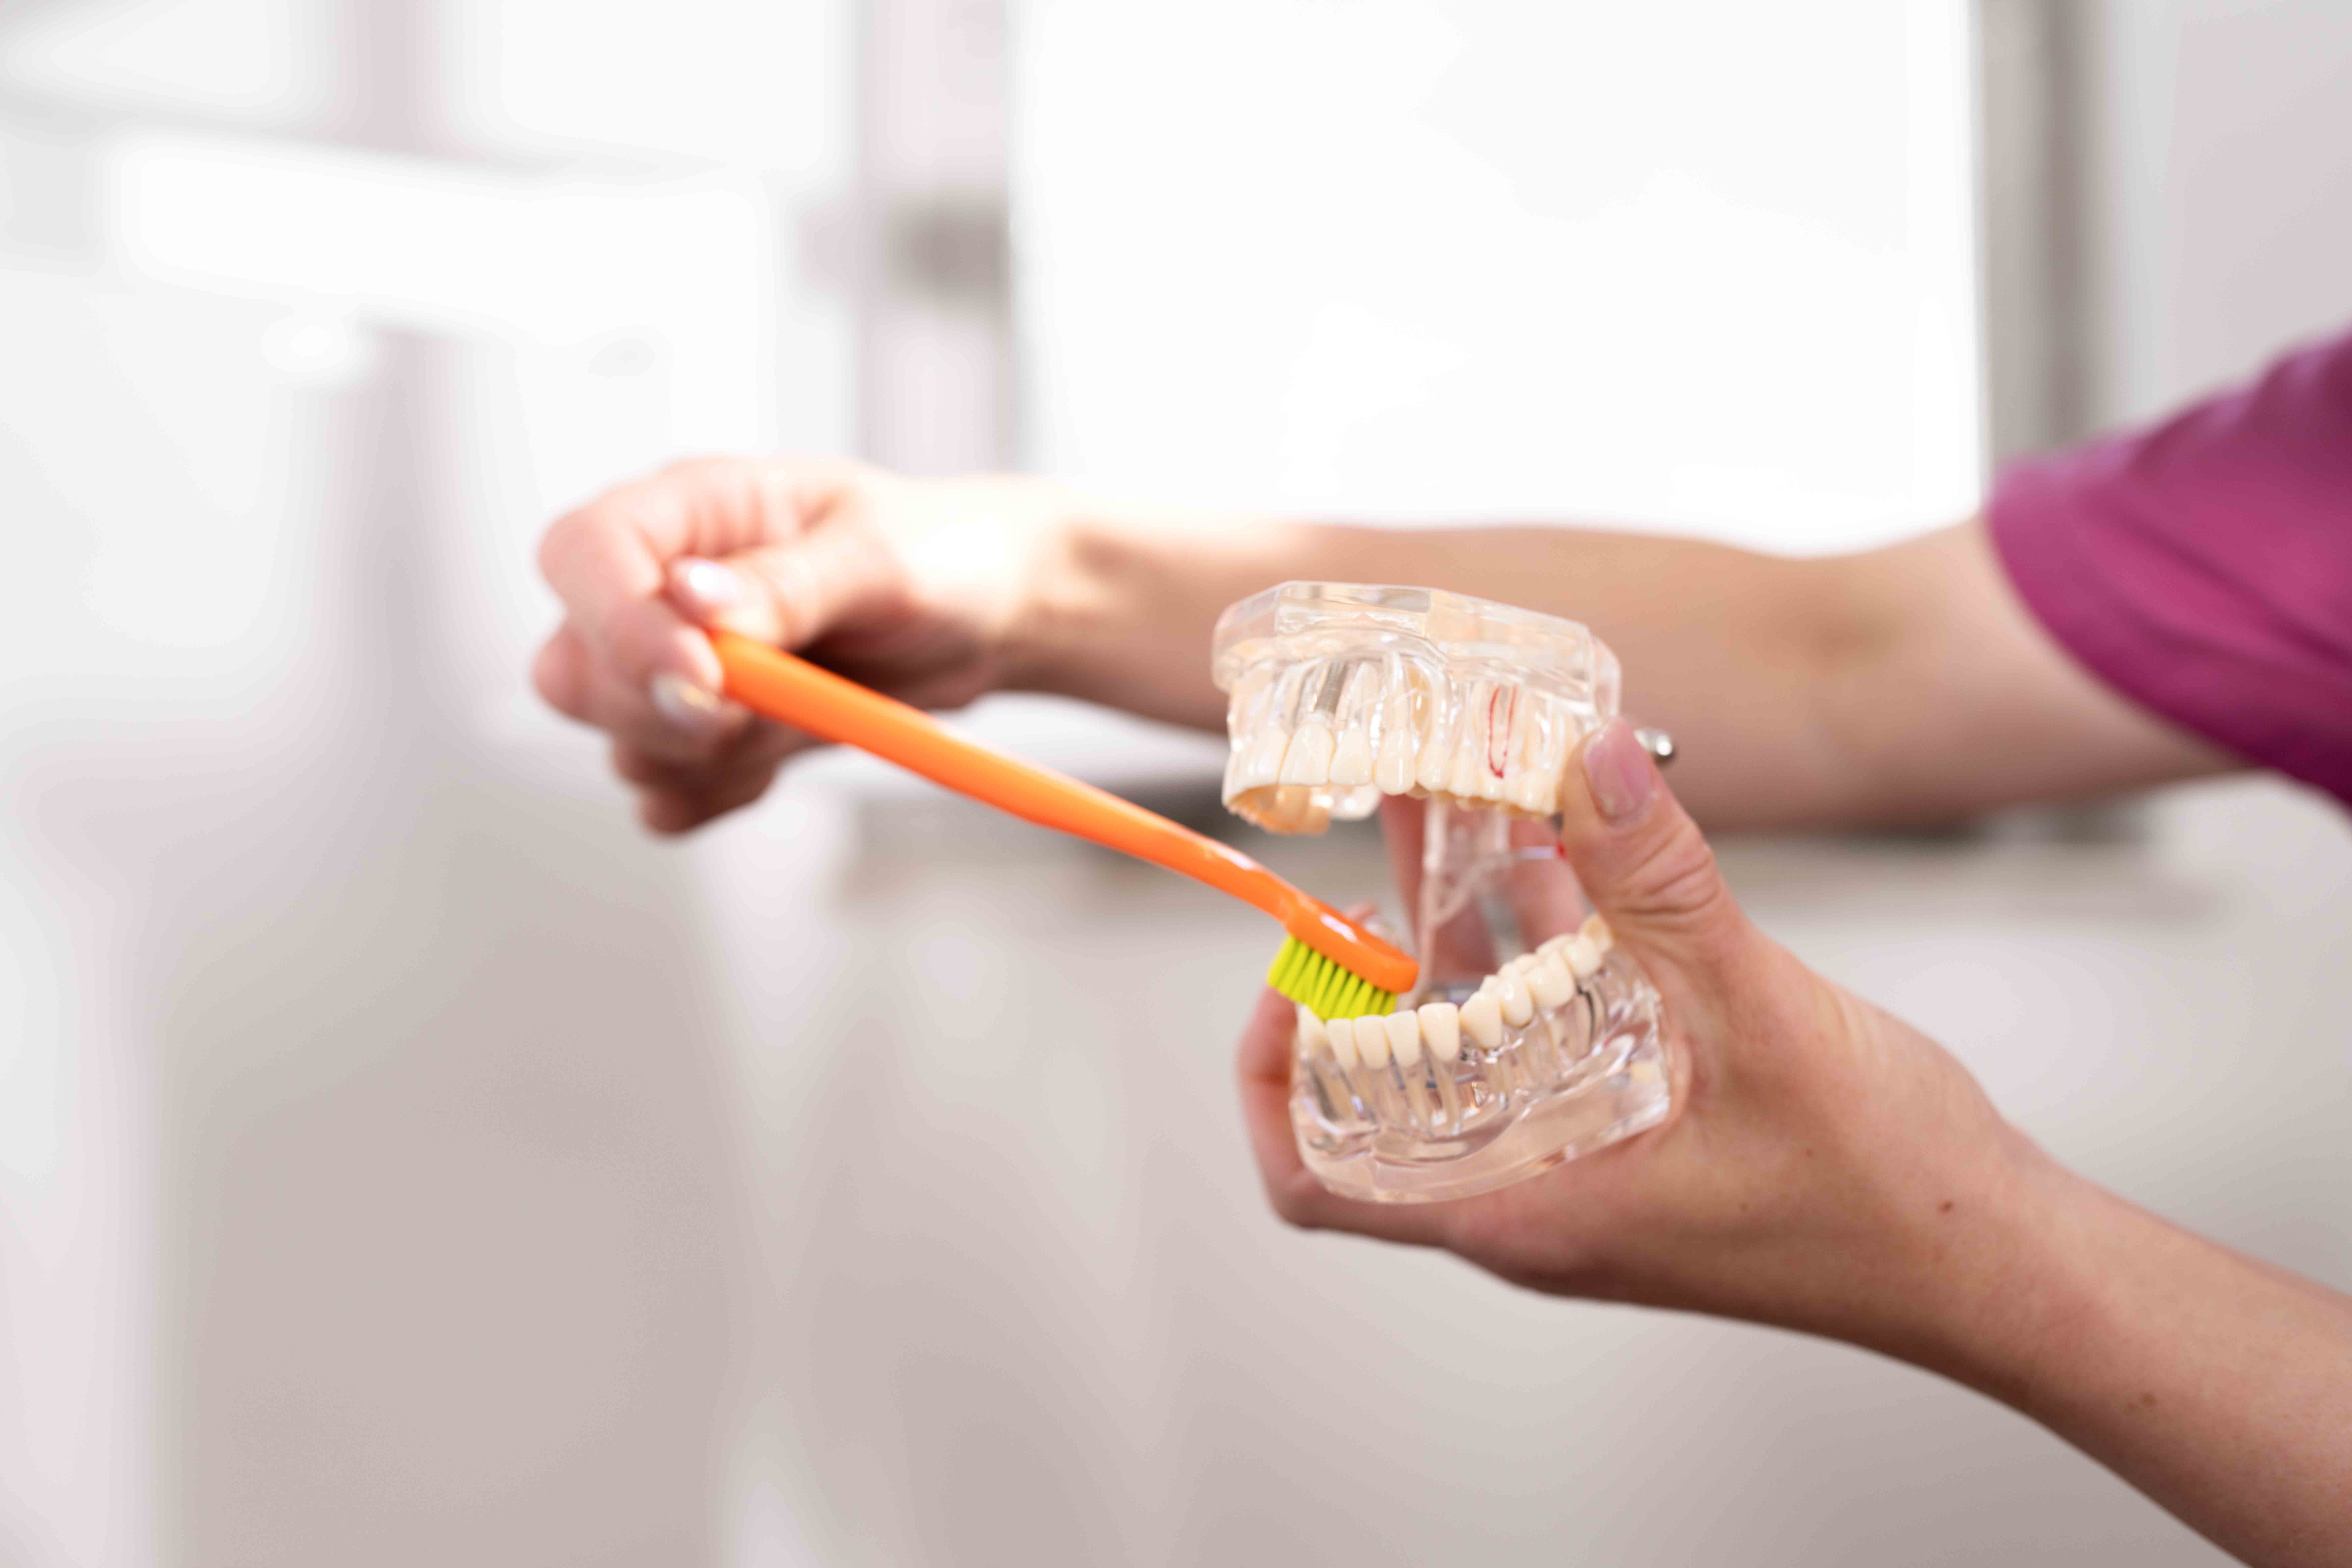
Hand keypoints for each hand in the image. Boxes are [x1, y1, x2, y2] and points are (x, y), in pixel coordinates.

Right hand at [532, 456, 1071, 831]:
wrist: (986, 614)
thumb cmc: (940, 556)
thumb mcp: (881, 555)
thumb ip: (786, 583)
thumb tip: (690, 598)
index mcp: (692, 509)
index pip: (583, 555)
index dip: (619, 626)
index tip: (705, 677)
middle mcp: (662, 586)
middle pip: (574, 668)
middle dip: (660, 712)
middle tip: (761, 709)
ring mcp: (675, 665)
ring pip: (620, 741)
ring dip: (711, 756)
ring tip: (808, 713)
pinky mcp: (706, 734)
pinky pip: (667, 791)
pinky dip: (721, 793)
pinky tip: (785, 756)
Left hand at [1236, 720, 2054, 1362]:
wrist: (1990, 1257)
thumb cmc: (1884, 1193)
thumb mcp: (1755, 1011)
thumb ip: (1660, 880)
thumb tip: (1587, 756)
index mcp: (1526, 1213)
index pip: (1316, 1184)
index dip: (1270, 1082)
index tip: (1289, 984)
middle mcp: (1538, 1199)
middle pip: (1389, 1099)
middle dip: (1370, 983)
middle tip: (1373, 877)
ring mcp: (1589, 1171)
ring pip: (1477, 1061)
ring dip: (1459, 955)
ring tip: (1451, 835)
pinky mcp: (1643, 1138)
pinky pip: (1555, 1051)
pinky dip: (1540, 966)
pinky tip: (1557, 872)